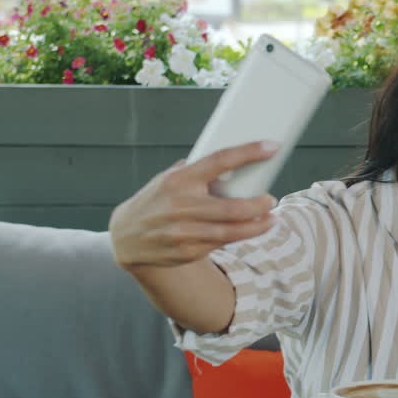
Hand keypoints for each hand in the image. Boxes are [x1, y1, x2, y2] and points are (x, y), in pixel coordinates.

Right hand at [110, 141, 279, 268]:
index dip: (247, 153)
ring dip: (257, 226)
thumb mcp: (168, 179)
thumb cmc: (156, 200)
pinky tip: (250, 231)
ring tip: (272, 219)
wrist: (125, 236)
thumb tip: (233, 161)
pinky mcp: (186, 251)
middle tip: (271, 199)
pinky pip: (221, 244)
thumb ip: (196, 171)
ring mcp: (182, 231)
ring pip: (231, 231)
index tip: (271, 146)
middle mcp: (179, 205)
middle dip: (259, 205)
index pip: (218, 161)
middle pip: (232, 207)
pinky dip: (239, 237)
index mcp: (178, 179)